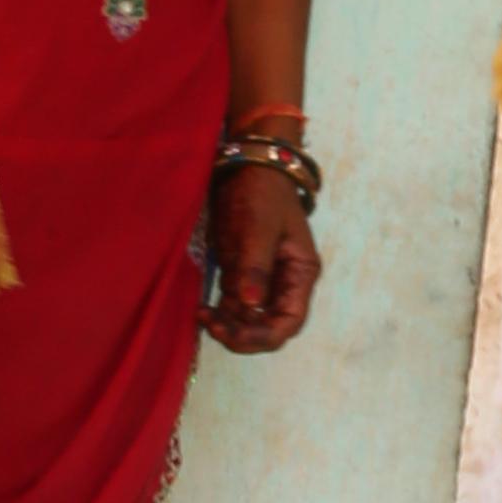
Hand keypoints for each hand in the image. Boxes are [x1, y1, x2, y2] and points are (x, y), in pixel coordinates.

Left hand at [204, 156, 320, 351]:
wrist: (246, 166)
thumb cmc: (261, 193)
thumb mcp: (259, 228)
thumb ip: (255, 268)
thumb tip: (250, 305)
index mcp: (300, 274)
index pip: (290, 321)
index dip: (264, 335)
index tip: (234, 333)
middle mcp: (284, 283)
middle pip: (269, 326)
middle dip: (243, 334)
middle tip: (212, 325)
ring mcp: (262, 280)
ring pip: (248, 319)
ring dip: (228, 326)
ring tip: (203, 317)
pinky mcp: (240, 273)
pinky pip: (233, 305)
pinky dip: (220, 314)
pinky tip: (201, 311)